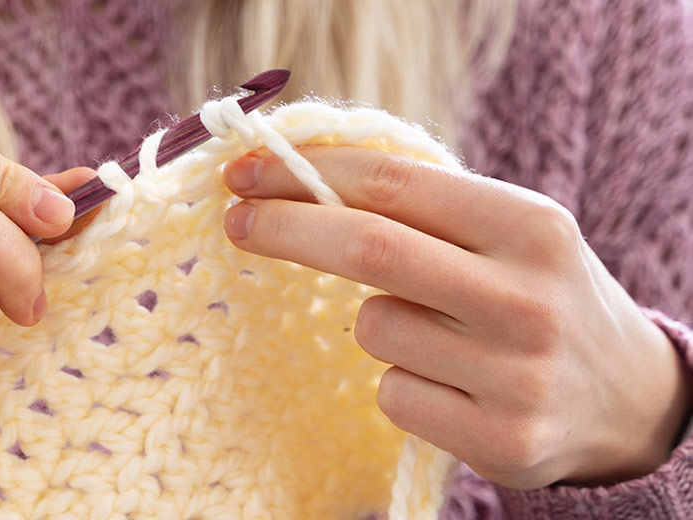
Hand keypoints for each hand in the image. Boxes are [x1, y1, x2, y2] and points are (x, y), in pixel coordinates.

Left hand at [222, 145, 691, 488]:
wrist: (626, 397)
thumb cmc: (532, 293)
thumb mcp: (503, 232)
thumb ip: (416, 205)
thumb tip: (293, 173)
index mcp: (531, 226)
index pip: (393, 182)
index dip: (307, 173)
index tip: (247, 173)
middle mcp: (529, 298)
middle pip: (369, 248)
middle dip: (286, 228)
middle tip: (238, 220)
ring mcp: (518, 377)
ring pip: (375, 329)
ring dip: (375, 323)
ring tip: (436, 331)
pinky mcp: (503, 441)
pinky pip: (393, 395)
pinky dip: (401, 383)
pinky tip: (451, 384)